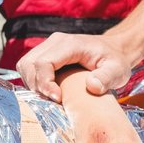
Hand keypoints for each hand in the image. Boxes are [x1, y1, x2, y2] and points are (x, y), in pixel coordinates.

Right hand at [17, 32, 138, 102]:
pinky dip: (34, 81)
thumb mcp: (118, 70)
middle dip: (37, 86)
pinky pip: (30, 67)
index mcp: (70, 44)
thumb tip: (92, 86)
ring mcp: (49, 45)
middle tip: (54, 101)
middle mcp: (56, 41)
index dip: (45, 83)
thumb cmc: (116, 61)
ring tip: (49, 97)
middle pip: (29, 64)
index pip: (43, 62)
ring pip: (25, 65)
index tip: (57, 99)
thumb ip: (107, 78)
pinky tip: (49, 91)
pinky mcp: (46, 52)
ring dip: (32, 84)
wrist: (115, 50)